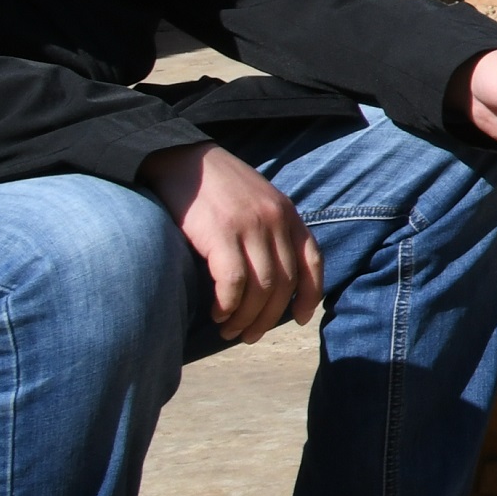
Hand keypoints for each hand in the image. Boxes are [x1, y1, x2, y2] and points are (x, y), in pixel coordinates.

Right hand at [139, 141, 322, 341]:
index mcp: (288, 214)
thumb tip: (273, 276)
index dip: (310, 295)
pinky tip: (218, 314)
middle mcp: (275, 221)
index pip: (312, 262)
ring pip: (261, 288)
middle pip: (284, 284)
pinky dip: (228, 305)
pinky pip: (233, 283)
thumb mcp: (258, 202)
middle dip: (268, 317)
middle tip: (249, 335)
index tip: (299, 319)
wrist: (183, 160)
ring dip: (246, 317)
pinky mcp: (220, 234)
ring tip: (230, 330)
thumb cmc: (218, 187)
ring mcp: (249, 227)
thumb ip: (271, 230)